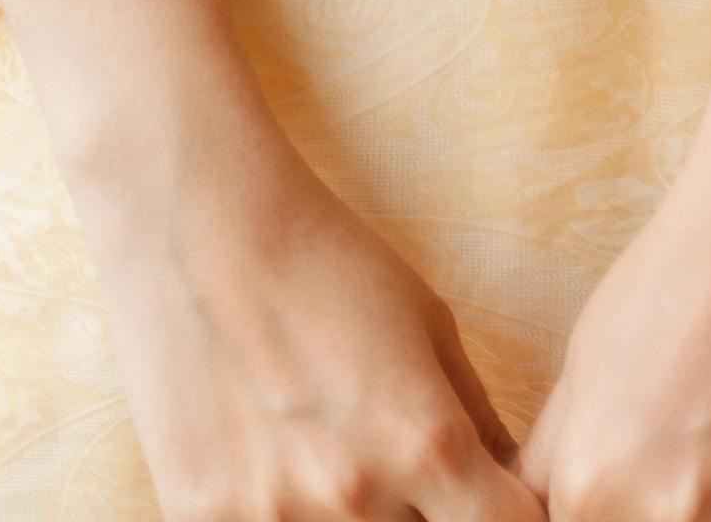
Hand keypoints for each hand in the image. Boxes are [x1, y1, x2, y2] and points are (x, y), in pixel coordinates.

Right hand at [0, 0, 537, 521]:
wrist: (195, 219)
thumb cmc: (322, 257)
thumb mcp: (428, 323)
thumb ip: (477, 423)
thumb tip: (515, 493)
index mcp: (425, 441)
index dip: (501, 514)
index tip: (484, 494)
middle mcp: (355, 497)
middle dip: (420, 512)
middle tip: (388, 452)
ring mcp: (275, 520)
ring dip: (350, 516)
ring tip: (321, 442)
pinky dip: (281, 511)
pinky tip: (266, 453)